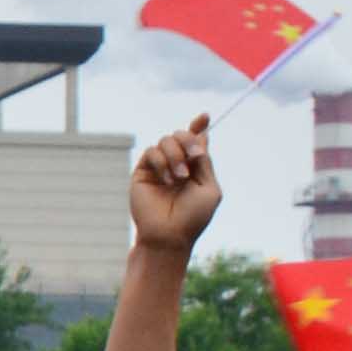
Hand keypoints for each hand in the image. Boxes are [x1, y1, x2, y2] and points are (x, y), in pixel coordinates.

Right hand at [127, 114, 223, 262]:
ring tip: (179, 177)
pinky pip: (151, 152)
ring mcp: (159, 167)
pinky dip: (162, 162)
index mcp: (195, 168)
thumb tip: (200, 137)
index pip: (196, 141)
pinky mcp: (142, 172)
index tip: (204, 116)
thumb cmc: (192, 217)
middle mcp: (176, 164)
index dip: (198, 126)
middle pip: (181, 135)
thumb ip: (204, 162)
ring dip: (176, 155)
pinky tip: (167, 180)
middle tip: (194, 158)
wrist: (169, 234)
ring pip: (166, 140)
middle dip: (189, 140)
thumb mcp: (209, 188)